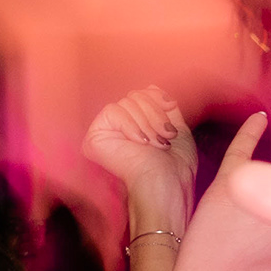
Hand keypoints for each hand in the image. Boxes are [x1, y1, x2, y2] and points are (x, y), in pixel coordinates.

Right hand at [85, 88, 195, 227]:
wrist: (166, 184)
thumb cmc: (175, 165)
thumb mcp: (176, 127)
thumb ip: (163, 106)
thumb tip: (152, 86)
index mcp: (136, 124)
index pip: (142, 93)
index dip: (159, 101)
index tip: (171, 120)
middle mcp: (118, 127)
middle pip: (135, 95)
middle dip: (155, 115)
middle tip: (164, 138)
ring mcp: (105, 132)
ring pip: (126, 102)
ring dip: (148, 123)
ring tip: (155, 144)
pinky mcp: (95, 138)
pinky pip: (113, 111)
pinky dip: (131, 126)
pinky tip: (138, 143)